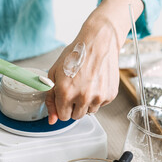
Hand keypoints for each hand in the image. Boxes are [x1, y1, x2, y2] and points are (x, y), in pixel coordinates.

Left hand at [45, 0, 142, 124]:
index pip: (62, 116)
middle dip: (73, 106)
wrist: (98, 42)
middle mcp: (82, 97)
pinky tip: (95, 82)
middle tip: (75, 90)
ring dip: (86, 103)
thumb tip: (52, 120)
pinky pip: (101, 104)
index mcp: (65, 92)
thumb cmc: (75, 54)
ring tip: (85, 85)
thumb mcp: (54, 74)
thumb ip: (50, 99)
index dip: (62, 108)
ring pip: (89, 112)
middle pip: (76, 116)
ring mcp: (98, 97)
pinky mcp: (110, 95)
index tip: (64, 99)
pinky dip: (97, 97)